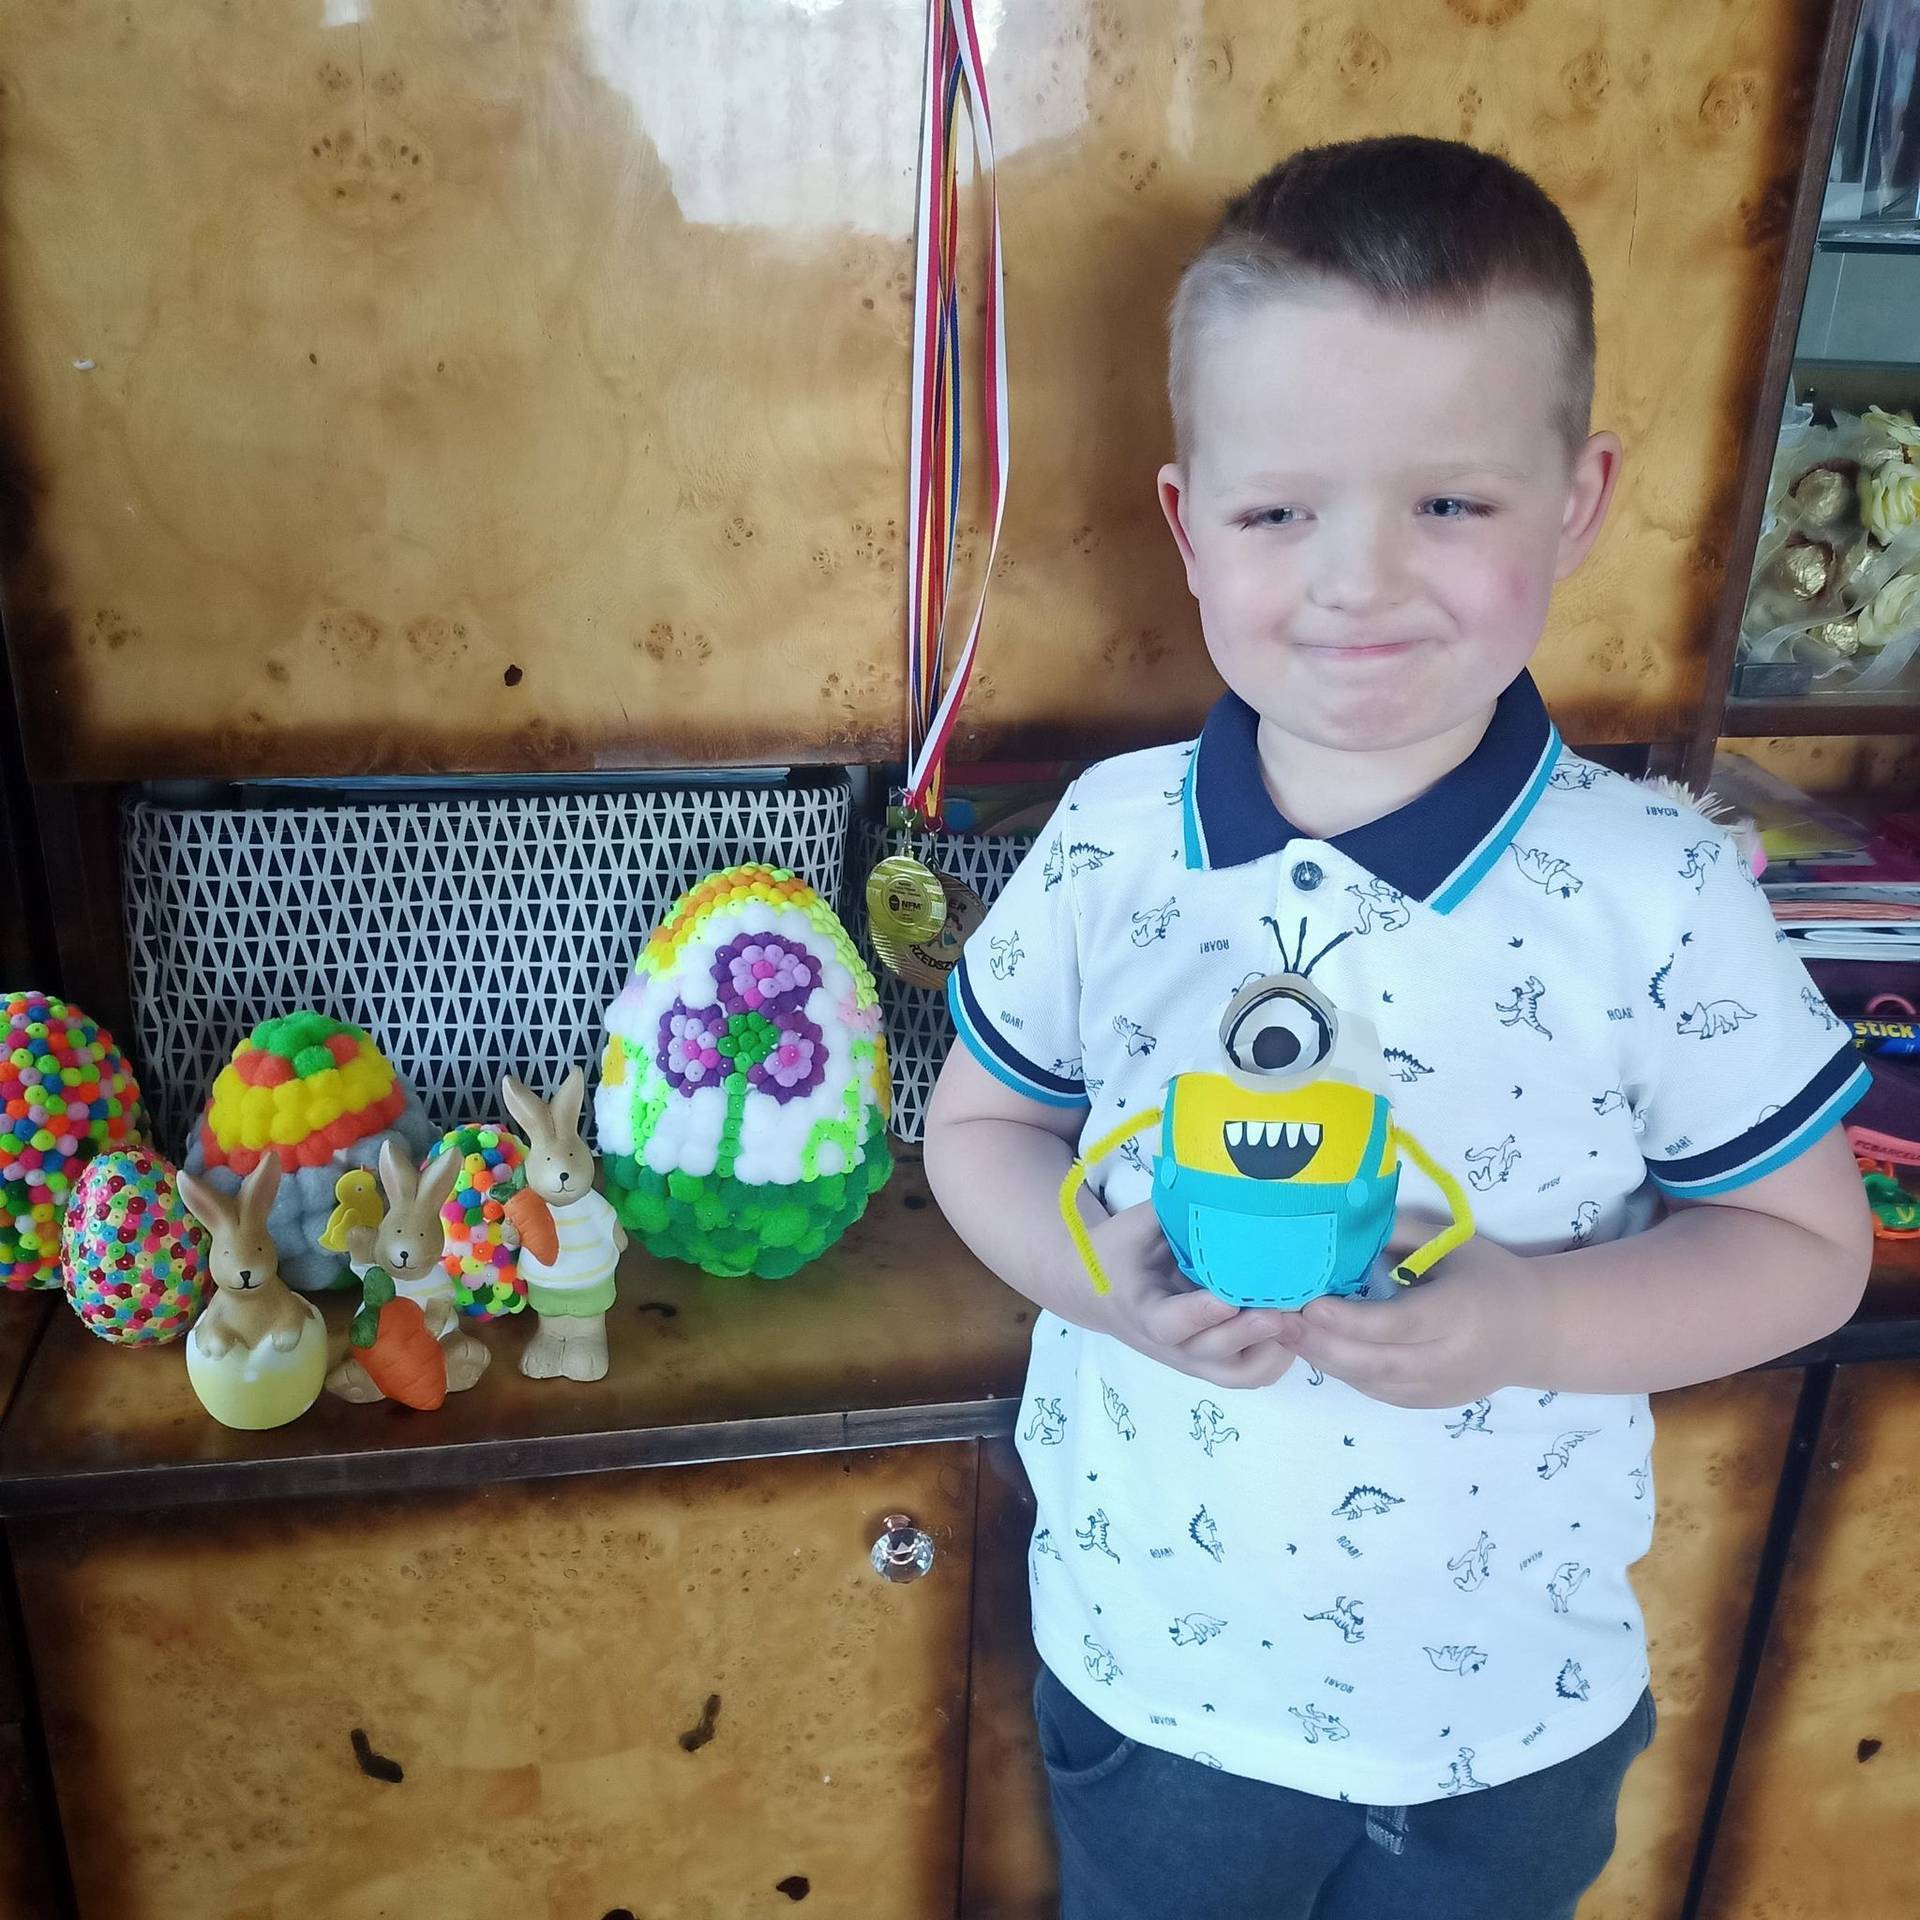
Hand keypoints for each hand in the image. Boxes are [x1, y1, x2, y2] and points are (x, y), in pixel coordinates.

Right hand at [1075, 1201, 1295, 1390]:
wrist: (1098, 1290)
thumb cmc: (1120, 1250)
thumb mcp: (1136, 1225)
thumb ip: (1174, 1211)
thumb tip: (1221, 1179)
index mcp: (1141, 1308)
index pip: (1168, 1324)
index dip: (1199, 1315)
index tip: (1228, 1299)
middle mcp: (1168, 1344)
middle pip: (1209, 1355)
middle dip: (1246, 1335)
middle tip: (1282, 1310)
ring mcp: (1191, 1357)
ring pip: (1234, 1374)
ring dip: (1269, 1352)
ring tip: (1295, 1318)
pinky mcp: (1210, 1360)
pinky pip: (1248, 1373)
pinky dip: (1275, 1358)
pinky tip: (1293, 1325)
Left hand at [1276, 1235, 1555, 1408]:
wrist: (1535, 1333)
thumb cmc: (1489, 1276)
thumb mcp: (1454, 1243)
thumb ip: (1399, 1233)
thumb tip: (1343, 1219)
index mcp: (1460, 1314)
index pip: (1398, 1325)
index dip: (1351, 1320)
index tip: (1310, 1303)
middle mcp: (1448, 1359)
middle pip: (1377, 1362)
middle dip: (1322, 1344)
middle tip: (1276, 1320)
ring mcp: (1437, 1389)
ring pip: (1369, 1381)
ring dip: (1322, 1358)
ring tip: (1281, 1331)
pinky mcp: (1425, 1402)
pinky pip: (1374, 1390)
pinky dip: (1340, 1370)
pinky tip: (1311, 1346)